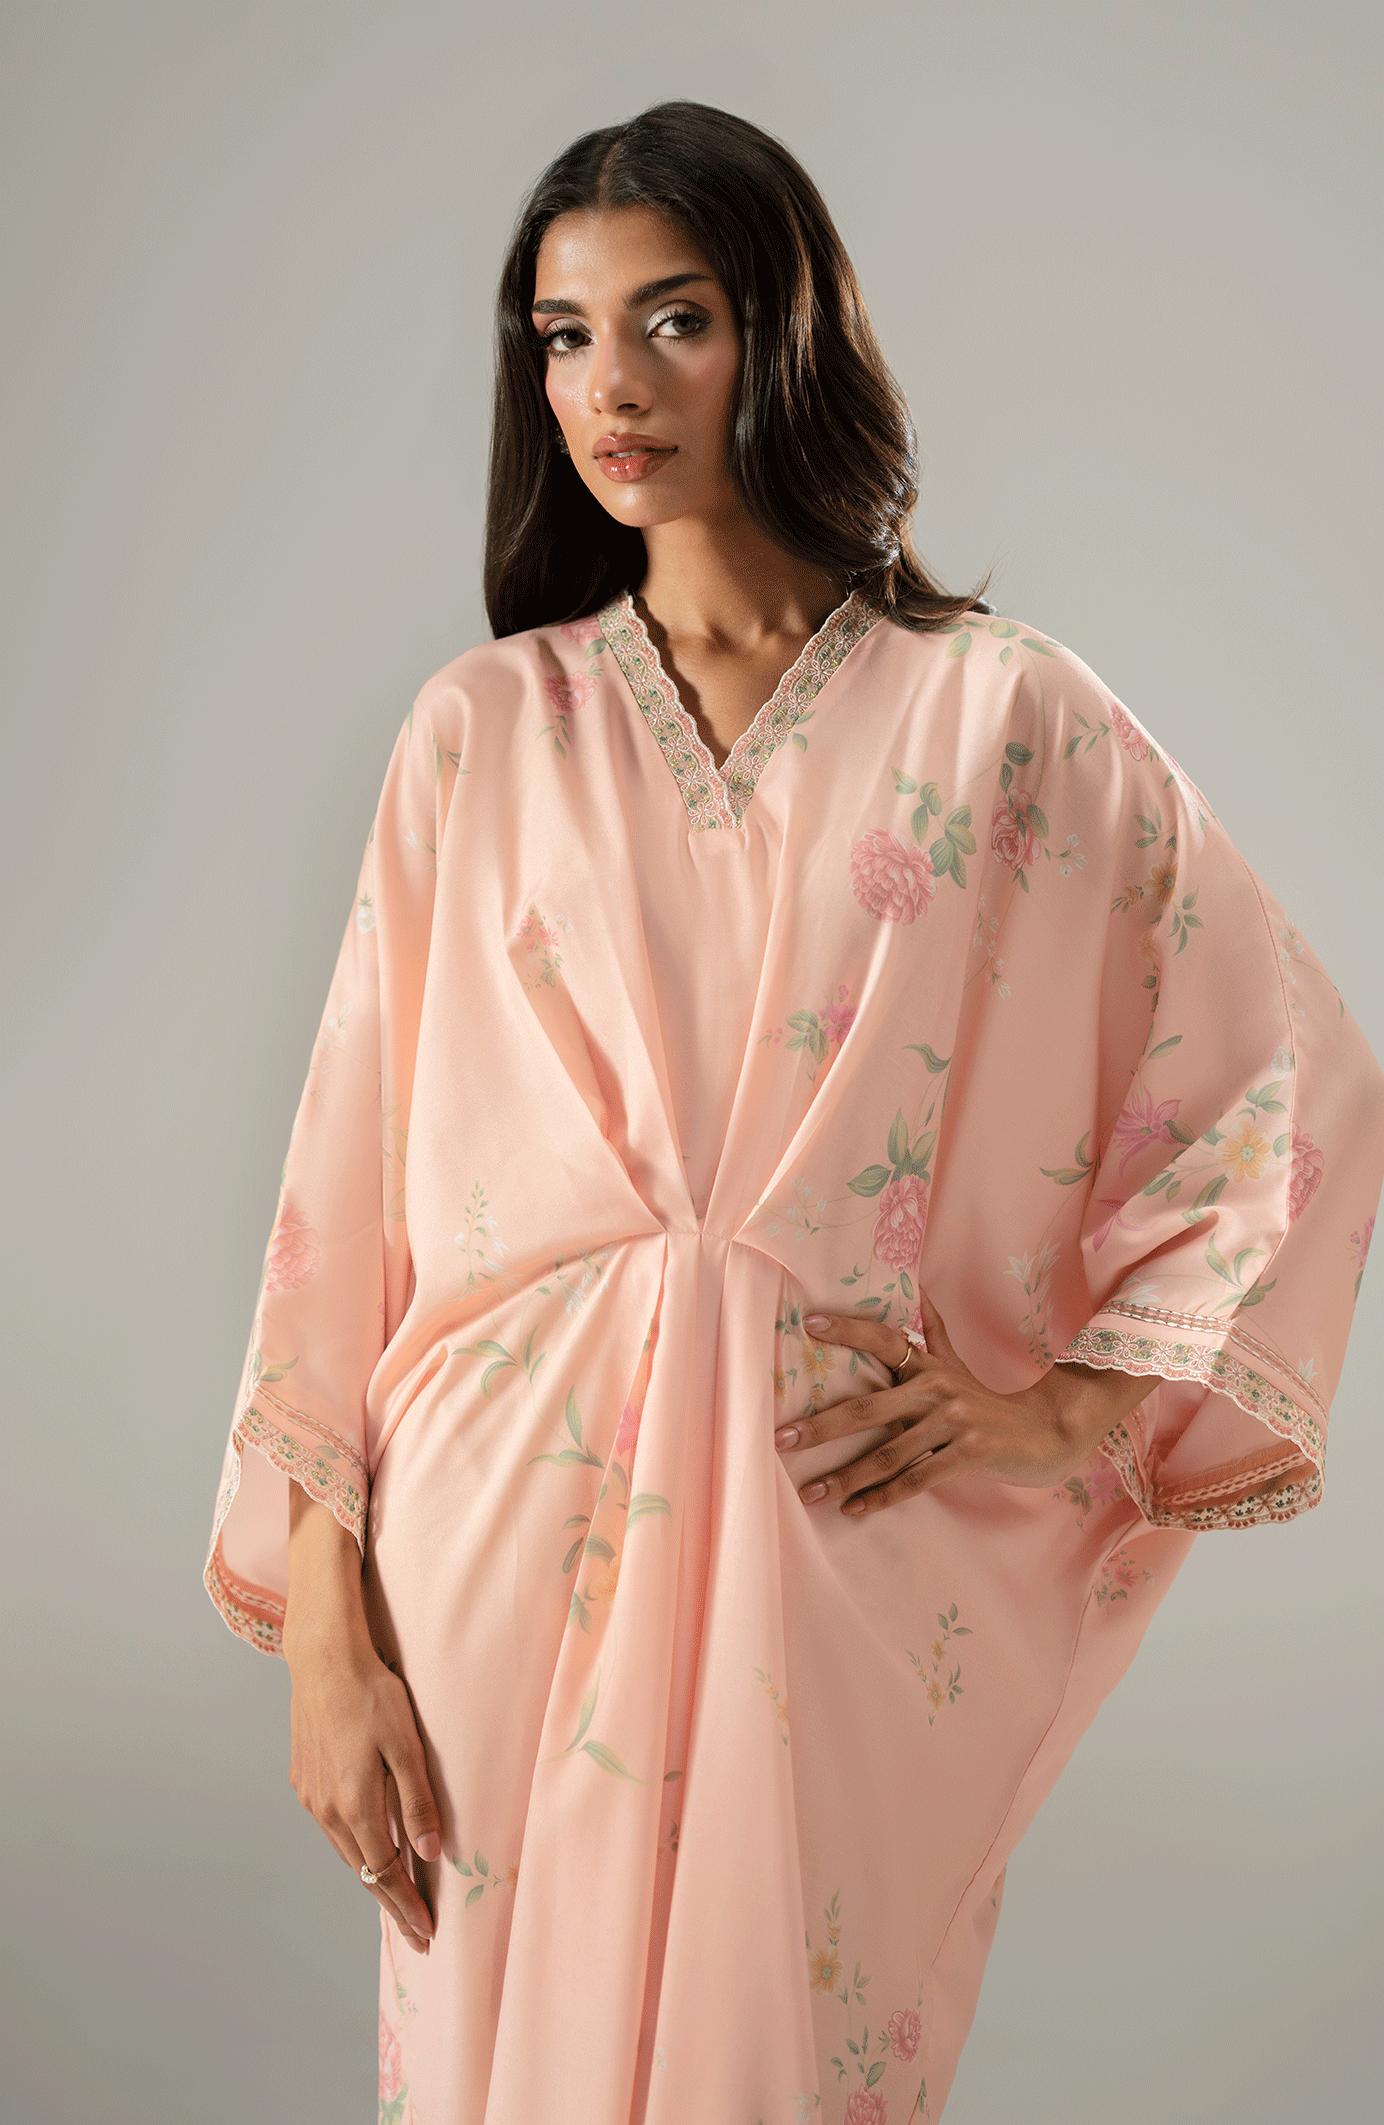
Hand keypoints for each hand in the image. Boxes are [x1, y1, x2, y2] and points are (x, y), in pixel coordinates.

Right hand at [283, 1491, 441, 1953]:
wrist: (324, 1658)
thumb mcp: (407, 1746)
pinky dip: (353, 1843)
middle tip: (415, 1925)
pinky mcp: (303, 1779)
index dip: (405, 1906)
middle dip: (390, 1899)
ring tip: (395, 1891)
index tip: (424, 1934)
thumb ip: (417, 1802)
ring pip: (344, 1850)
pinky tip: (367, 1841)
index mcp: (355, 1806)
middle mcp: (327, 1810)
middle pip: (362, 1870)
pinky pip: (332, 1826)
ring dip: (370, 1872)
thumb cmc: (371, 1695)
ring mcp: (310, 1796)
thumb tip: (430, 1853)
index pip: (384, 1874)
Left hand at [774, 1290, 1144, 1517]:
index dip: (847, 1330)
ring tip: (810, 1492)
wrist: (1046, 1432)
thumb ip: (935, 1333)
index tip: (808, 1324)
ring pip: (886, 1454)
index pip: (882, 1338)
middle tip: (779, 1439)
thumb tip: (920, 1290)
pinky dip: (883, 1497)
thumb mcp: (959, 1366)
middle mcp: (936, 1389)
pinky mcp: (968, 1454)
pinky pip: (915, 1480)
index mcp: (928, 1366)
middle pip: (866, 1409)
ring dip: (845, 1477)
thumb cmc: (989, 1403)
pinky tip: (855, 1510)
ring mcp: (952, 1422)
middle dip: (820, 1427)